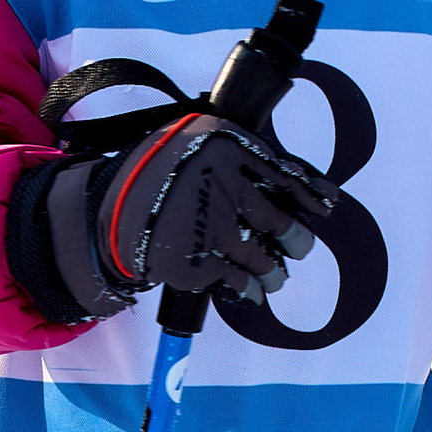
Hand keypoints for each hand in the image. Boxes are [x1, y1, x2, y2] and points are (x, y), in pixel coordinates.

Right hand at [18, 114, 337, 319]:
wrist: (104, 213)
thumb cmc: (151, 175)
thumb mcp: (192, 142)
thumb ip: (231, 154)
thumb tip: (277, 173)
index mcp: (229, 152)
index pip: (288, 177)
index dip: (313, 194)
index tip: (328, 205)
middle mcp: (227, 190)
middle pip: (282, 223)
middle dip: (296, 240)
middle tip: (299, 246)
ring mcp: (213, 230)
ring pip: (264, 258)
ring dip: (274, 271)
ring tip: (275, 276)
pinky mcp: (198, 265)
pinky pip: (236, 280)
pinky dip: (246, 288)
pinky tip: (250, 290)